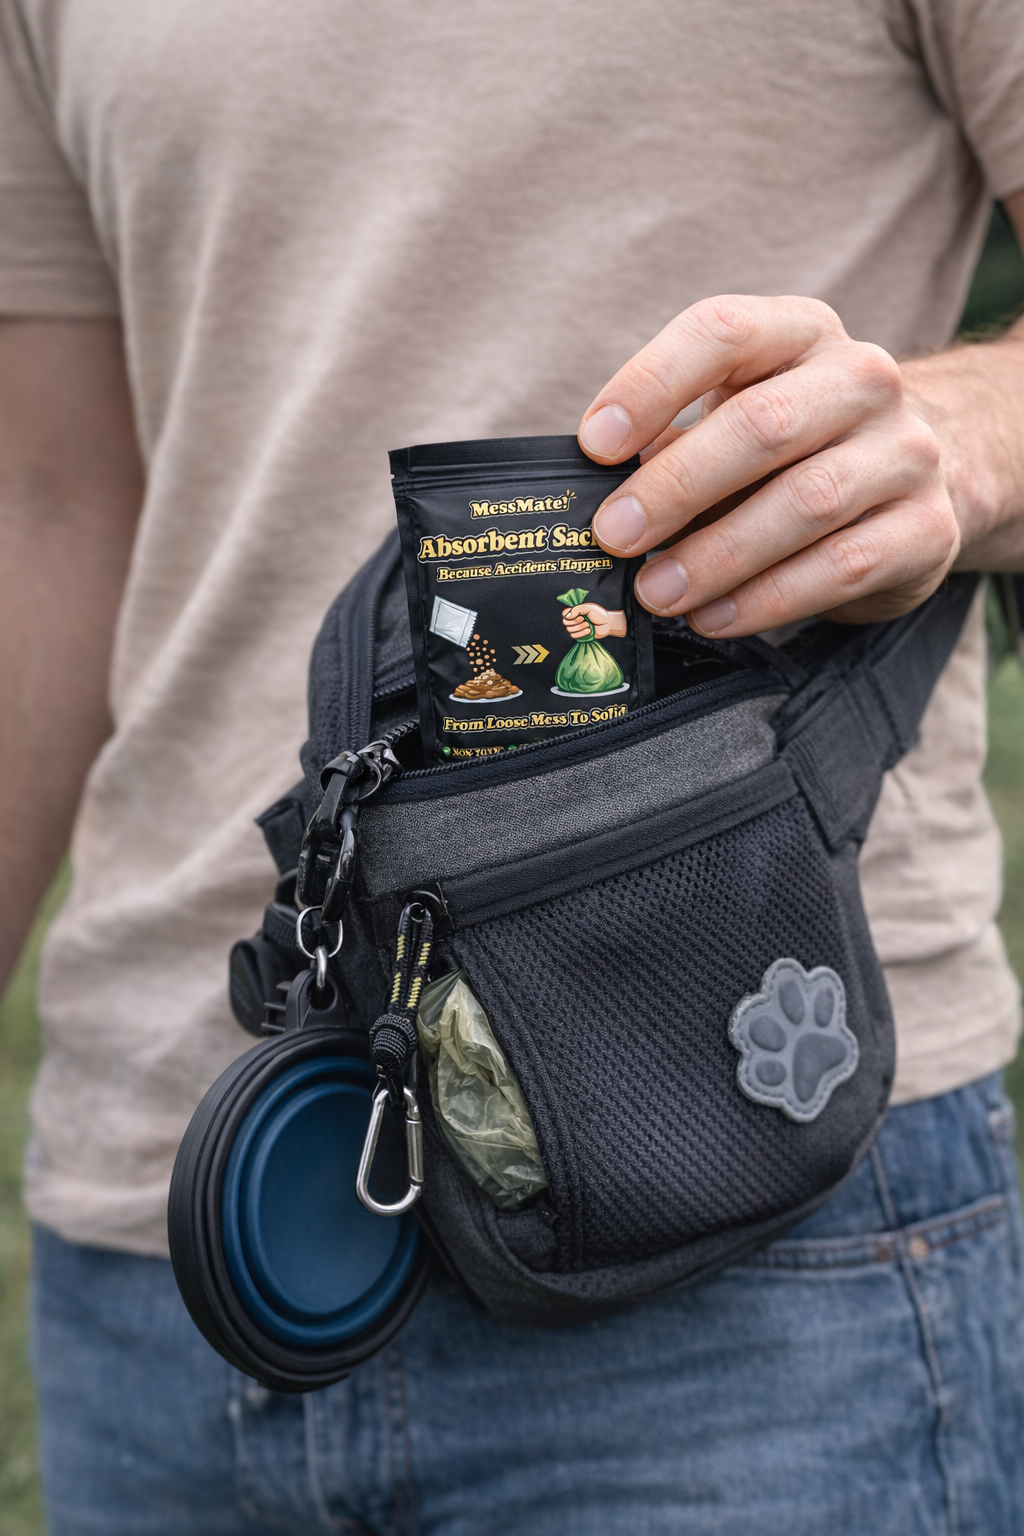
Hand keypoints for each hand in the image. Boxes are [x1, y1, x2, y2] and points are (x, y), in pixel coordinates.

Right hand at [562, 603, 626, 639]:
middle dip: (575, 622)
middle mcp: (574, 620)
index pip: (564, 613)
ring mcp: (577, 628)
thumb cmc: (600, 615)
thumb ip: (577, 609)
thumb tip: (567, 616)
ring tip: (588, 625)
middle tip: (584, 619)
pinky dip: (581, 633)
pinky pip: (573, 636)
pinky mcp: (580, 635)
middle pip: (565, 622)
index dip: (568, 615)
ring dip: (580, 627)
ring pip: (569, 630)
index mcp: (576, 612)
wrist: (608, 624)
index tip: (577, 615)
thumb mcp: (589, 608)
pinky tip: (588, 631)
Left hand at [577, 295, 959, 635]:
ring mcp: (906, 453)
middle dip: (676, 486)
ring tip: (657, 592)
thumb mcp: (734, 421)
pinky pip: (841, 567)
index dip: (652, 384)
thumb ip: (671, 445)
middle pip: (763, 424)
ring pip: (805, 503)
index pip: (723, 332)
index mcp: (800, 333)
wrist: (919, 479)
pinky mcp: (927, 529)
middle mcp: (863, 379)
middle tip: (614, 537)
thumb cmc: (795, 450)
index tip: (595, 444)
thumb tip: (594, 498)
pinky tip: (714, 617)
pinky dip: (767, 599)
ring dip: (716, 556)